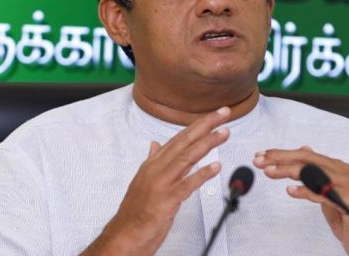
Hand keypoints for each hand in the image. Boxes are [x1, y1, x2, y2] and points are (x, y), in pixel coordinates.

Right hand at [82, 107, 231, 255]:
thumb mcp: (144, 179)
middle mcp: (157, 169)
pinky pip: (187, 185)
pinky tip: (215, 167)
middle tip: (223, 113)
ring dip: (207, 144)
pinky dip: (202, 174)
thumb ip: (152, 160)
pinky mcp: (166, 200)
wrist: (125, 234)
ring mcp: (161, 183)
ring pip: (187, 158)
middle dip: (206, 125)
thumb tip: (154, 144)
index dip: (198, 125)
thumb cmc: (136, 210)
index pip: (179, 138)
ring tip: (223, 134)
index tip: (214, 116)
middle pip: (184, 142)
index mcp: (153, 163)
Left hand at [253, 146, 348, 255]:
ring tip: (269, 172)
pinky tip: (291, 191)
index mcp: (336, 167)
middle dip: (280, 158)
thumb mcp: (327, 191)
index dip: (281, 154)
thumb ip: (316, 172)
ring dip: (288, 170)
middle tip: (259, 160)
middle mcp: (343, 172)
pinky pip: (324, 193)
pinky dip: (306, 191)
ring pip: (313, 172)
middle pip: (307, 158)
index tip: (261, 156)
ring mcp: (348, 186)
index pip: (305, 154)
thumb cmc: (348, 218)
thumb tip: (304, 149)